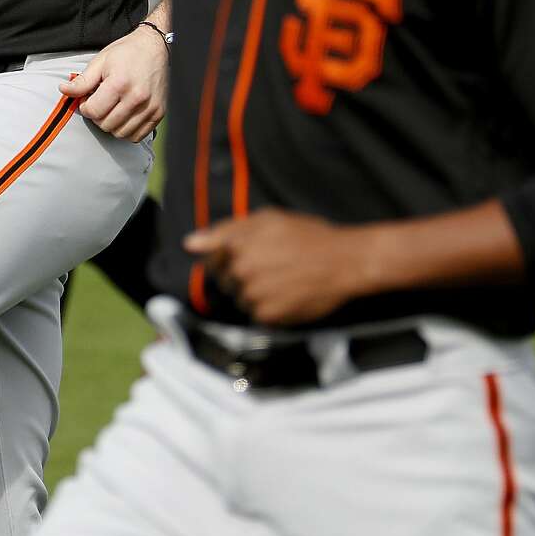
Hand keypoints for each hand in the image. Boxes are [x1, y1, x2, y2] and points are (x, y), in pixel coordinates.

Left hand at [58, 25, 169, 141]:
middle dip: (97, 116)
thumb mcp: (100, 61)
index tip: (88, 99)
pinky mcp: (159, 113)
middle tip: (100, 102)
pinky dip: (127, 130)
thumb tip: (63, 90)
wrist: (154, 47)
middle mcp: (137, 97)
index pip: (94, 111)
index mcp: (120, 83)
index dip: (85, 107)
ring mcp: (150, 107)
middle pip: (106, 125)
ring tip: (112, 108)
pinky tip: (124, 115)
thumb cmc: (127, 52)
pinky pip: (137, 136)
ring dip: (111, 124)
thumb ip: (82, 80)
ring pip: (120, 133)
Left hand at [183, 210, 380, 325]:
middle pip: (223, 281)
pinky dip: (267, 308)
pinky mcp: (267, 316)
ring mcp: (252, 295)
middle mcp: (239, 271)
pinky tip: (286, 294)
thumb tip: (189, 244)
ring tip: (280, 280)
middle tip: (270, 267)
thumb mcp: (266, 219)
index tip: (245, 256)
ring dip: (253, 293)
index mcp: (234, 245)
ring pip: (239, 299)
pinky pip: (255, 314)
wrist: (344, 262)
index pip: (209, 259)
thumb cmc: (307, 235)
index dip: (225, 258)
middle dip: (240, 275)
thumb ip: (224, 230)